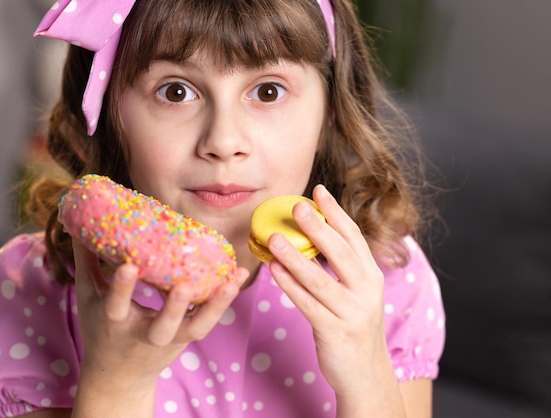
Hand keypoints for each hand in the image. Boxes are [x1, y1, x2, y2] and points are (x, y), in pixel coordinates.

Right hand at [72, 239, 248, 386]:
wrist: (119, 375)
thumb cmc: (102, 329)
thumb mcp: (89, 299)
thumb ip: (87, 263)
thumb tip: (80, 227)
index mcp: (115, 323)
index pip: (116, 306)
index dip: (122, 288)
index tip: (128, 265)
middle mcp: (143, 335)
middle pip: (162, 327)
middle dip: (173, 309)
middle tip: (183, 286)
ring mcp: (169, 340)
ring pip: (195, 328)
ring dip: (215, 306)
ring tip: (232, 280)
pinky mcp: (187, 339)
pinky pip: (208, 322)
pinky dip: (222, 302)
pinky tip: (236, 279)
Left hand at [267, 185, 402, 414]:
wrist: (365, 373)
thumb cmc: (353, 325)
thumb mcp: (357, 292)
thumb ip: (342, 266)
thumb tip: (313, 233)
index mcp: (372, 275)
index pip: (354, 237)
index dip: (336, 212)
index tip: (318, 190)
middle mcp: (367, 290)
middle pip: (341, 252)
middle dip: (318, 227)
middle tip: (296, 206)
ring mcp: (352, 312)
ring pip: (320, 279)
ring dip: (295, 256)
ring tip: (274, 237)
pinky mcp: (334, 331)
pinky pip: (307, 304)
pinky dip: (289, 286)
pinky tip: (274, 270)